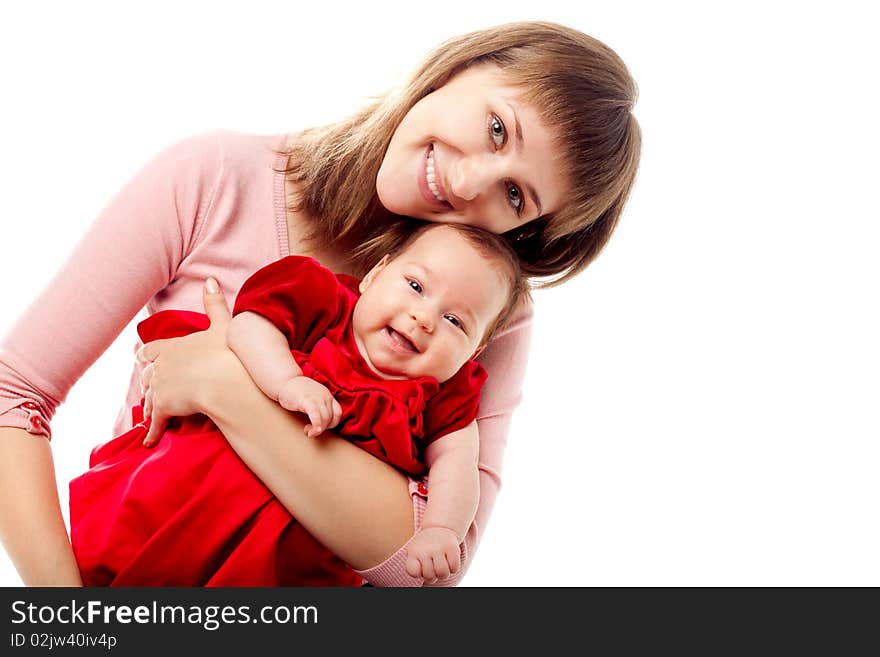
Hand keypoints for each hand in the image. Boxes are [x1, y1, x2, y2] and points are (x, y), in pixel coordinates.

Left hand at [139, 278, 232, 446]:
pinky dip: (152, 432)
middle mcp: (161, 366)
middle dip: (148, 381)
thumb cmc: (227, 355)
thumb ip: (215, 304)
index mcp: (173, 347)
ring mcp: (160, 387)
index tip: (143, 359)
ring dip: (148, 405)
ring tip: (150, 413)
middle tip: (149, 388)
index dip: (147, 356)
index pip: (150, 351)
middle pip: (146, 375)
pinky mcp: (164, 408)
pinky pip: (154, 423)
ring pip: (148, 398)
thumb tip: (209, 279)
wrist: (226, 383)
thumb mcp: (223, 326)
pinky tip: (150, 441)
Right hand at [278, 376, 341, 437]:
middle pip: (331, 418)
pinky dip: (315, 425)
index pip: (338, 413)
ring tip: (308, 431)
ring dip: (317, 429)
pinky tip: (308, 430)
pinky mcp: (306, 400)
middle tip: (311, 432)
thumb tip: (320, 426)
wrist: (284, 381)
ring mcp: (317, 397)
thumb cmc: (298, 393)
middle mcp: (325, 396)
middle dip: (322, 429)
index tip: (320, 427)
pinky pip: (316, 415)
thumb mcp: (313, 399)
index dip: (332, 424)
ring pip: (325, 418)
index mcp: (328, 396)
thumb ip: (319, 408)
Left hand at [404, 526, 462, 580]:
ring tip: (442, 565)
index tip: (422, 565)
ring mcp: (438, 547)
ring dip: (444, 574)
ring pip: (443, 574)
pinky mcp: (452, 547)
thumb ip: (418, 568)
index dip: (419, 573)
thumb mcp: (417, 554)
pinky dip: (453, 568)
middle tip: (434, 565)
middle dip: (433, 575)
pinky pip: (454, 568)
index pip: (413, 571)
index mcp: (413, 551)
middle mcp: (425, 549)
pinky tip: (450, 560)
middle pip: (429, 576)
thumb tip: (429, 580)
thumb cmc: (427, 548)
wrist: (441, 527)